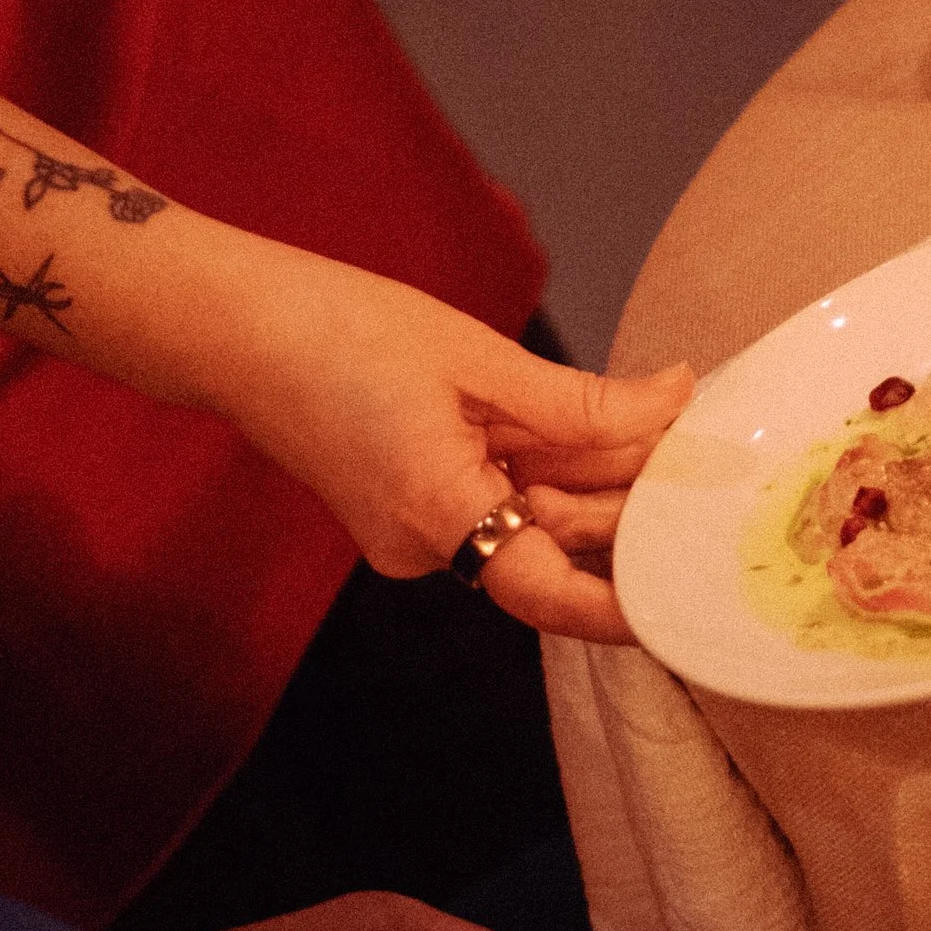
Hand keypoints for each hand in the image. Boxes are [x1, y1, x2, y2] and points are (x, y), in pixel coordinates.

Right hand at [200, 236, 691, 642]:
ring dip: (589, 479)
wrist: (231, 324)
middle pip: (552, 550)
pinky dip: (541, 470)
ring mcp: (409, 534)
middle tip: (698, 452)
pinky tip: (590, 426)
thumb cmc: (337, 329)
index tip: (693, 596)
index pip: (552, 595)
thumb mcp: (477, 359)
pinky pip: (493, 502)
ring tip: (655, 424)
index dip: (628, 605)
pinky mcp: (405, 510)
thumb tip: (672, 404)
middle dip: (625, 504)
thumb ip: (581, 401)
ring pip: (528, 523)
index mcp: (436, 516)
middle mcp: (421, 547)